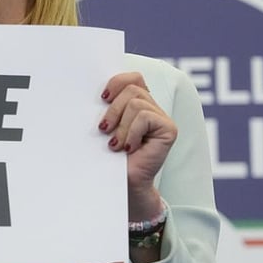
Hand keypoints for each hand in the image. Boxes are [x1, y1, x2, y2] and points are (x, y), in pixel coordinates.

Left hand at [99, 72, 176, 217]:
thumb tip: (93, 91)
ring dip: (121, 126)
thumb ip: (106, 107)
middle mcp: (152, 107)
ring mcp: (162, 118)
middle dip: (113, 109)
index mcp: (137, 103)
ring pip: (136, 103)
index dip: (117, 82)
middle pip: (132, 88)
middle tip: (103, 130)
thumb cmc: (109, 157)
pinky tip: (129, 148)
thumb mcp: (105, 127)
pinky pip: (145, 117)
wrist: (121, 185)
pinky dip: (131, 132)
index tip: (101, 98)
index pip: (133, 77)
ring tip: (115, 144)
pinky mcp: (169, 129)